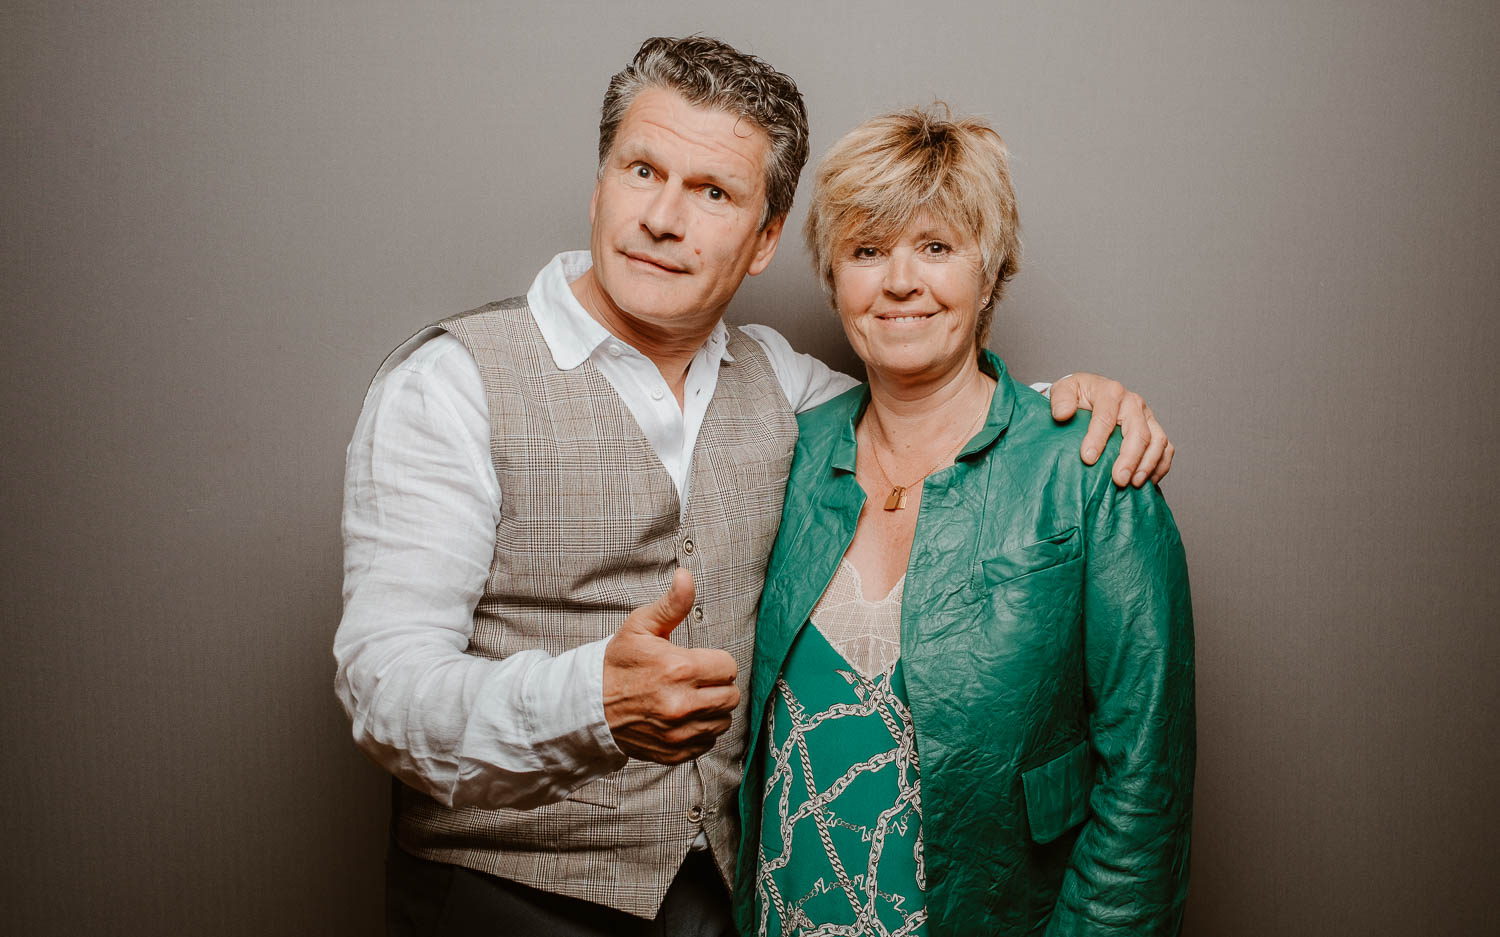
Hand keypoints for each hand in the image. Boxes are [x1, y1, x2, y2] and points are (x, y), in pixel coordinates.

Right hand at [602, 568, 738, 763]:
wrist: (588, 706)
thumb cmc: (617, 664)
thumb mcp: (641, 626)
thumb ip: (672, 604)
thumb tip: (686, 576)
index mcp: (679, 669)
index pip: (729, 667)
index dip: (716, 662)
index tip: (698, 662)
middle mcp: (682, 704)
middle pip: (731, 696)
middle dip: (717, 685)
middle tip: (695, 680)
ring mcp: (678, 732)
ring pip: (722, 721)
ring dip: (711, 709)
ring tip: (688, 698)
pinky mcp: (674, 752)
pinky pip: (707, 743)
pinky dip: (699, 731)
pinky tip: (681, 718)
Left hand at [1049, 372, 1173, 486]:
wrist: (1091, 393)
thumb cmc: (1077, 395)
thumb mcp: (1063, 390)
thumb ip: (1060, 400)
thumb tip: (1062, 414)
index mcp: (1110, 391)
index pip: (1106, 416)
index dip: (1098, 438)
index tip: (1088, 459)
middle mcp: (1133, 402)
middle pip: (1138, 431)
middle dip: (1129, 458)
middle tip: (1118, 479)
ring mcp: (1147, 416)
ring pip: (1158, 440)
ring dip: (1148, 464)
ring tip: (1134, 484)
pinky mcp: (1154, 429)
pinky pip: (1166, 449)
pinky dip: (1160, 466)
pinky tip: (1147, 482)